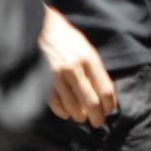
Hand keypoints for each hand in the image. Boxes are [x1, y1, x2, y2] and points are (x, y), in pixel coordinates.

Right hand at [38, 6, 116, 126]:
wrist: (41, 27)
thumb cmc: (67, 39)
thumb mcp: (86, 49)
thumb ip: (95, 70)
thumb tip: (104, 96)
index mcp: (89, 59)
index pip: (105, 90)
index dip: (109, 105)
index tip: (109, 110)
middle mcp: (74, 68)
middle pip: (91, 102)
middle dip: (97, 117)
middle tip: (98, 122)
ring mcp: (57, 76)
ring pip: (73, 107)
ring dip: (80, 116)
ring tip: (81, 117)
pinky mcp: (43, 81)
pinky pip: (56, 105)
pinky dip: (63, 112)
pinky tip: (67, 113)